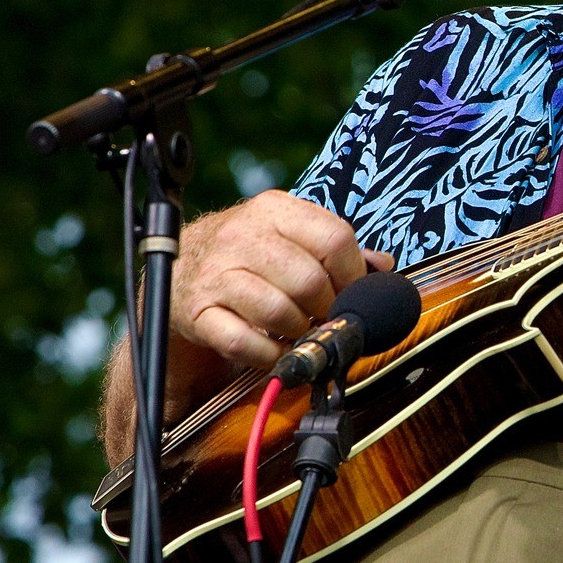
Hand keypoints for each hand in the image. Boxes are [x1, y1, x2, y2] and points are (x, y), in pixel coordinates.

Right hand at [168, 190, 395, 368]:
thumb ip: (334, 247)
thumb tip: (382, 267)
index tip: (352, 293)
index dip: (354, 274)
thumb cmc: (248, 254)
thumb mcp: (288, 234)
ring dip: (299, 331)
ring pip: (279, 312)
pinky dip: (268, 353)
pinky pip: (243, 342)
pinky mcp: (196, 311)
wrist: (180, 267)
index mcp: (273, 209)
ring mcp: (216, 274)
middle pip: (310, 280)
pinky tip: (273, 347)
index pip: (335, 238)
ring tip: (299, 329)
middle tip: (325, 316)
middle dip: (327, 307)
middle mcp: (242, 236)